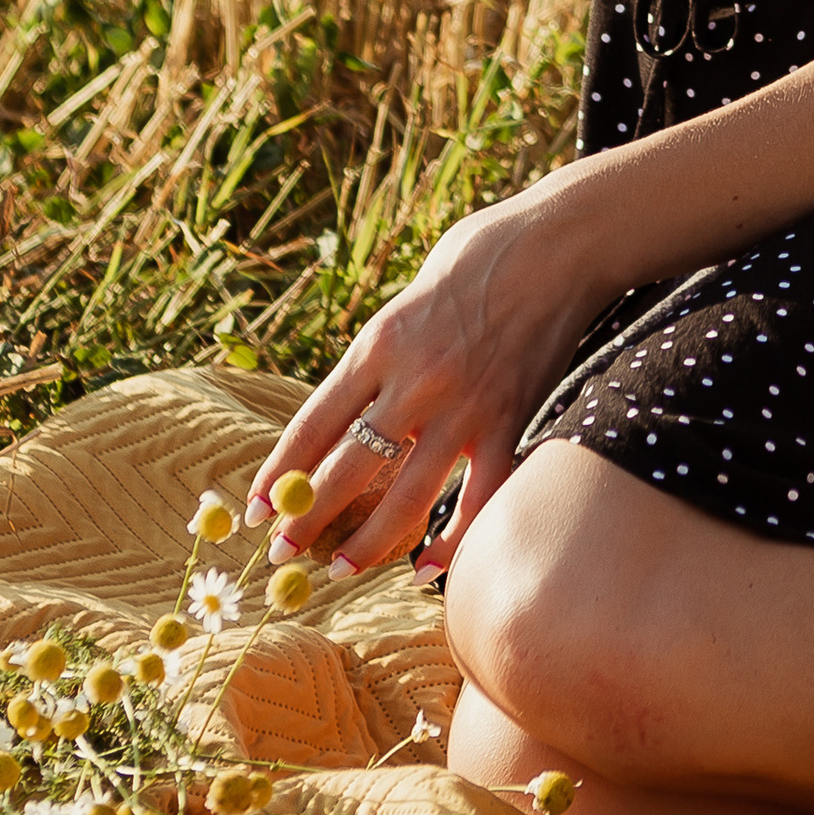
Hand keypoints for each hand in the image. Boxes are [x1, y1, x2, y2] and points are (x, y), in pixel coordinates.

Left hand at [246, 182, 610, 581]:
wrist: (558, 242)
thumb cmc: (479, 256)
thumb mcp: (407, 297)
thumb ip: (381, 356)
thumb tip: (350, 413)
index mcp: (380, 343)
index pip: (312, 425)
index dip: (278, 474)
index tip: (255, 510)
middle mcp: (415, 381)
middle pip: (346, 471)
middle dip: (305, 519)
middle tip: (281, 554)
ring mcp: (465, 408)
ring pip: (403, 499)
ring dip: (366, 546)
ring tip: (339, 571)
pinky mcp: (511, 422)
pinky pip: (477, 500)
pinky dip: (452, 543)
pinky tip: (427, 570)